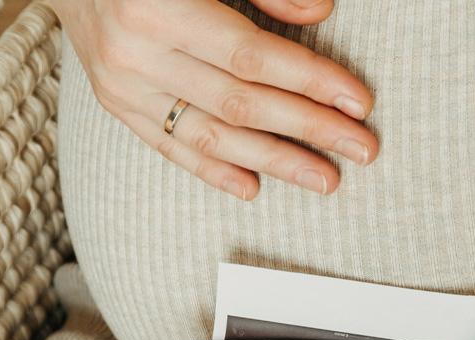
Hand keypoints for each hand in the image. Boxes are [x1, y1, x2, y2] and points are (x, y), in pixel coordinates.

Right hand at [49, 0, 377, 198]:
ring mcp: (123, 85)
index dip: (311, 80)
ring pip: (210, 136)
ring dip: (274, 161)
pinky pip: (170, 148)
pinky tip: (254, 186)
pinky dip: (213, 170)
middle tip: (360, 149)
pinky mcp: (115, 105)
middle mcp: (138, 52)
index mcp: (161, 5)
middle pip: (240, 103)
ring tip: (323, 178)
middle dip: (308, 129)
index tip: (358, 102)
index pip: (252, 56)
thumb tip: (320, 10)